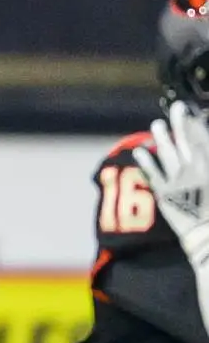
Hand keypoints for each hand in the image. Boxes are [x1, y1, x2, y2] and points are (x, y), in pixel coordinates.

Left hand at [135, 100, 208, 265]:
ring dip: (163, 137)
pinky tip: (140, 151)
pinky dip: (146, 161)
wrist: (206, 234)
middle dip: (181, 123)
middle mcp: (194, 168)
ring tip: (156, 124)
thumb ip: (207, 161)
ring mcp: (178, 180)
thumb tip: (202, 150)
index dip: (196, 125)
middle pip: (186, 141)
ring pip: (169, 153)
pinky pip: (153, 173)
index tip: (191, 114)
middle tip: (176, 108)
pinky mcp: (164, 193)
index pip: (203, 139)